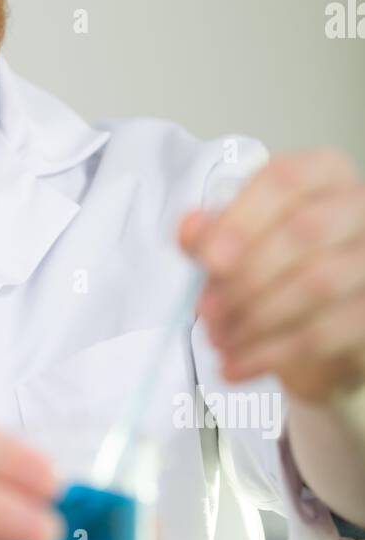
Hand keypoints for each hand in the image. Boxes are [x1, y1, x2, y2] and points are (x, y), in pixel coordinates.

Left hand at [179, 148, 364, 403]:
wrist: (317, 321)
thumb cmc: (278, 265)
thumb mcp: (238, 243)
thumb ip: (212, 234)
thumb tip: (191, 229)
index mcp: (321, 174)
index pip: (285, 181)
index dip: (242, 220)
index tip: (208, 260)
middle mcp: (356, 206)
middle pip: (306, 230)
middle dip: (247, 275)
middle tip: (206, 310)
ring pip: (319, 283)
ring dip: (257, 317)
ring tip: (218, 340)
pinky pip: (330, 331)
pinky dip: (275, 352)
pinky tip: (239, 365)